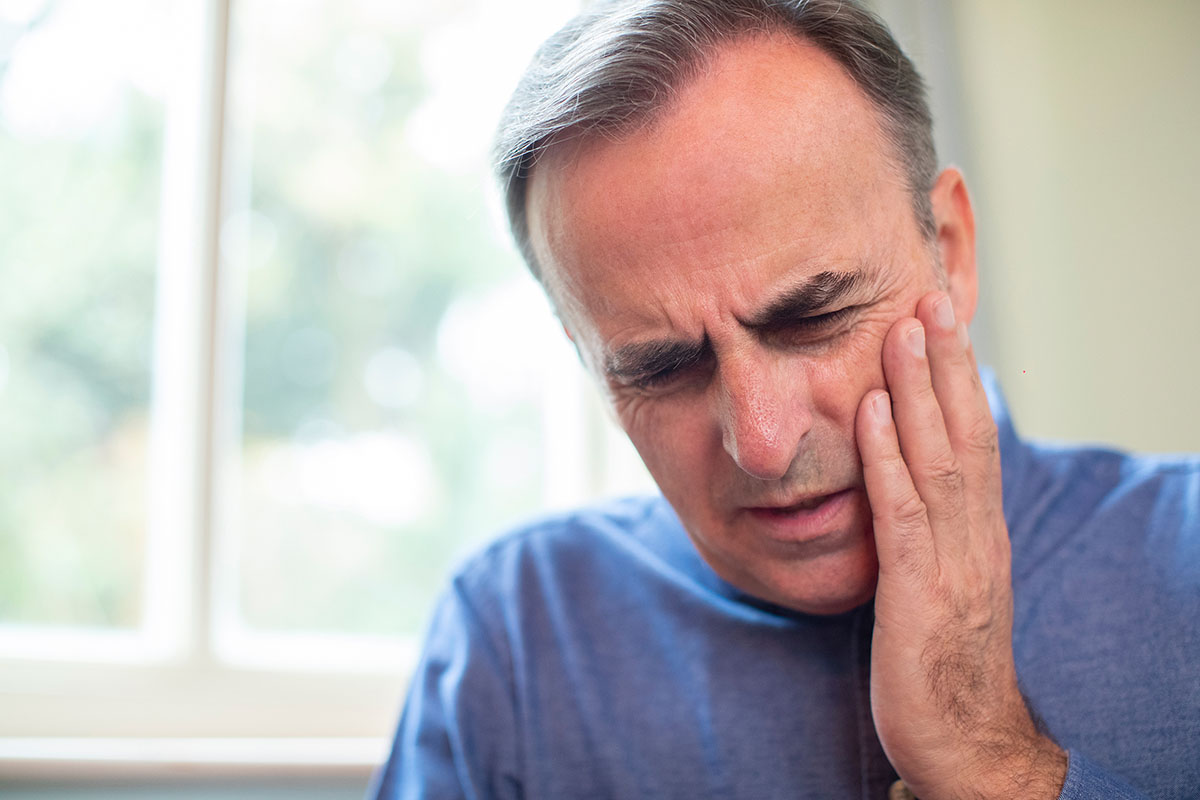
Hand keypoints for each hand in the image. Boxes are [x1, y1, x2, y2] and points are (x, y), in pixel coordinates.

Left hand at [854, 291, 1066, 799]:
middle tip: (929, 297)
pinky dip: (884, 458)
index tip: (941, 320)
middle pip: (965, 433)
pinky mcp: (917, 592)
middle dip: (945, 364)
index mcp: (978, 531)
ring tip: (901, 331)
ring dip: (917, 392)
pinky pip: (902, 514)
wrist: (964, 742)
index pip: (974, 438)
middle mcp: (974, 535)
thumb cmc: (943, 658)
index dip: (958, 378)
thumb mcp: (942, 580)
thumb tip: (899, 476)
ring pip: (938, 459)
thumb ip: (928, 528)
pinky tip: (867, 414)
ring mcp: (951, 562)